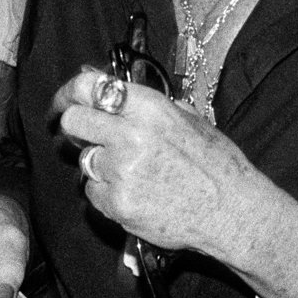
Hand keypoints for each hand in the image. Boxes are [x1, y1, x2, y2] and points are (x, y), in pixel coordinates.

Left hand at [54, 66, 267, 263]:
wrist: (231, 210)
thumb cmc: (215, 163)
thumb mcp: (187, 118)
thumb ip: (144, 104)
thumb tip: (106, 86)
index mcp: (150, 108)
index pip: (89, 87)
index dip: (71, 91)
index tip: (66, 99)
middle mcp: (131, 135)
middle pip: (73, 121)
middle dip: (79, 127)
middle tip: (92, 135)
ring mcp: (121, 171)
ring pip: (84, 159)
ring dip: (100, 164)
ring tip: (132, 172)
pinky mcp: (117, 203)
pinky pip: (93, 192)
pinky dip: (108, 193)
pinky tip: (136, 193)